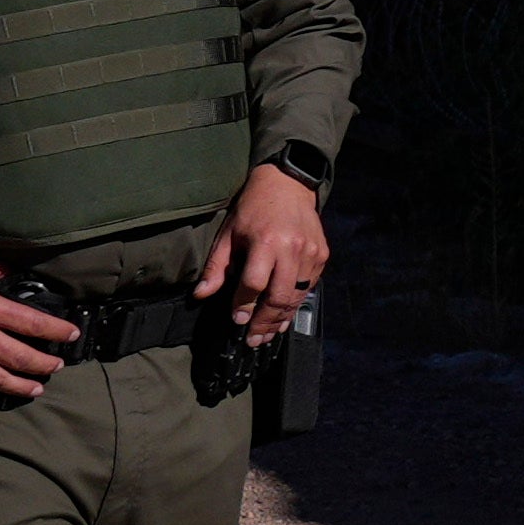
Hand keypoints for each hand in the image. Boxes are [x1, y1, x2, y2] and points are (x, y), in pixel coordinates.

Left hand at [192, 165, 331, 344]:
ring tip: (267, 334)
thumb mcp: (229, 233)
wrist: (289, 185)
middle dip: (264, 322)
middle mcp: (292, 249)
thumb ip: (217, 267)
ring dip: (280, 319)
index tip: (237, 321)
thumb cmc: (254, 208)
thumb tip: (201, 295)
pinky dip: (294, 304)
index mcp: (266, 242)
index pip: (254, 284)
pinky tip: (282, 316)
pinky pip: (308, 288)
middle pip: (279, 297)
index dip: (244, 306)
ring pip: (296, 297)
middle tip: (253, 339)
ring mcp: (311, 254)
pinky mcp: (322, 255)